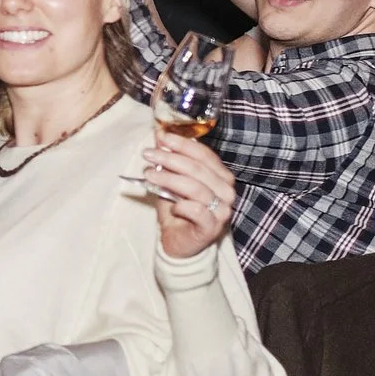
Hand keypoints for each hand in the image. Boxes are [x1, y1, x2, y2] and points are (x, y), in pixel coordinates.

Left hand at [142, 128, 239, 259]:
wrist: (178, 241)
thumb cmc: (177, 208)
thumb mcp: (170, 180)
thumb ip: (168, 159)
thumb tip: (159, 134)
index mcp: (220, 176)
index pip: (205, 155)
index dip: (183, 144)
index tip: (161, 137)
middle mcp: (226, 192)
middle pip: (198, 169)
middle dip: (170, 158)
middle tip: (148, 154)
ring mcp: (222, 210)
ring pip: (196, 188)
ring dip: (169, 178)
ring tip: (149, 174)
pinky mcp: (212, 227)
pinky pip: (198, 211)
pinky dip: (182, 205)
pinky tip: (172, 205)